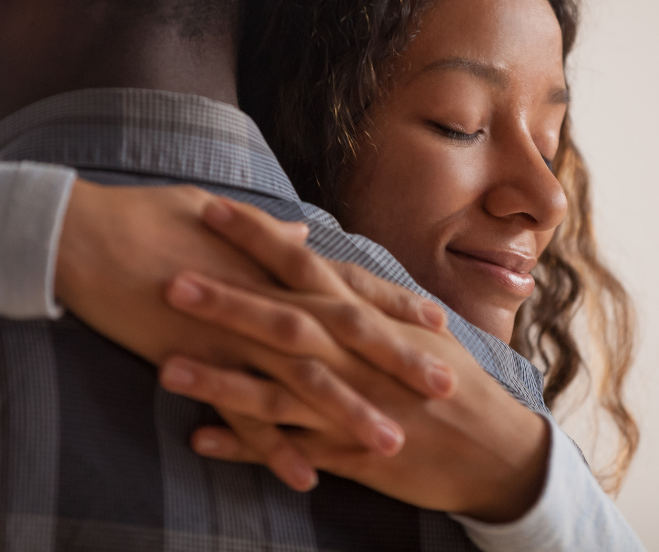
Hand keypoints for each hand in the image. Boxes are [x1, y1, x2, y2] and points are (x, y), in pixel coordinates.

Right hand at [55, 181, 455, 486]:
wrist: (82, 237)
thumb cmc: (149, 217)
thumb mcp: (216, 214)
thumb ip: (267, 235)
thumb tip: (300, 234)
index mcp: (274, 262)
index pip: (348, 284)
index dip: (394, 303)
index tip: (436, 320)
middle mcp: (264, 297)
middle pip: (344, 334)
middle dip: (397, 362)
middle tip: (445, 387)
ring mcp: (232, 333)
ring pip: (303, 380)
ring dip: (349, 414)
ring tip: (391, 443)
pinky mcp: (195, 363)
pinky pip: (241, 415)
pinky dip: (274, 448)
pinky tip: (305, 478)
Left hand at [163, 267, 550, 522]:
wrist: (494, 447)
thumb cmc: (454, 381)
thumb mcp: (413, 328)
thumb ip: (366, 296)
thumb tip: (330, 263)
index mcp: (367, 316)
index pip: (306, 264)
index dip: (260, 236)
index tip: (213, 207)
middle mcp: (354, 355)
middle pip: (284, 320)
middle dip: (228, 298)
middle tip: (170, 277)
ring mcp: (350, 404)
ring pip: (276, 388)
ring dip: (221, 377)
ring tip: (165, 366)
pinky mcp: (348, 452)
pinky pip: (288, 448)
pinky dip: (244, 445)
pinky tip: (199, 439)